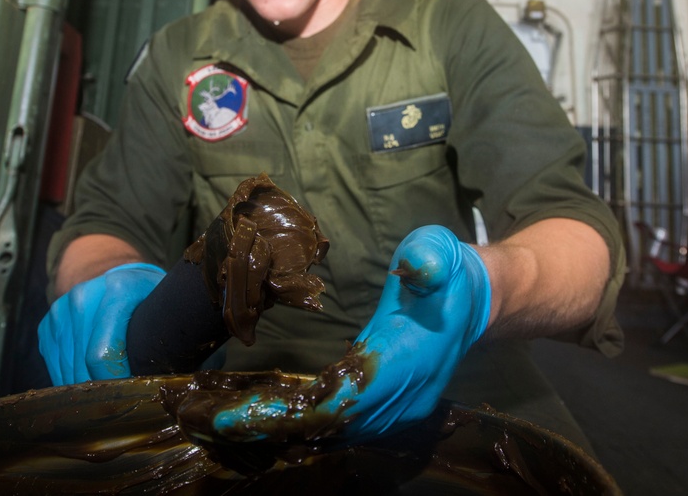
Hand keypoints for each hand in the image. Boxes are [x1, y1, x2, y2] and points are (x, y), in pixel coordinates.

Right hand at [38, 263, 164, 385]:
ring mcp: (60, 311)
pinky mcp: (47, 325)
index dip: (115, 381)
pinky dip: (70, 379)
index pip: (102, 354)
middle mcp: (83, 298)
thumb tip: (166, 378)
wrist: (118, 276)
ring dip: (84, 387)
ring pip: (66, 370)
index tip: (129, 392)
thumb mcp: (164, 308)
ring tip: (106, 394)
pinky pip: (55, 366)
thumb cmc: (148, 298)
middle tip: (120, 398)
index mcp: (117, 290)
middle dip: (101, 388)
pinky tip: (89, 380)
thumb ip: (163, 335)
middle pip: (82, 366)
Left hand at [201, 225, 490, 441]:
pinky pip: (342, 428)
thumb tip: (414, 265)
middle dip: (270, 427)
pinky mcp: (392, 410)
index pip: (344, 400)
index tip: (234, 415)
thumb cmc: (450, 273)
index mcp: (408, 361)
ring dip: (281, 431)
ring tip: (225, 422)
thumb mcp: (440, 253)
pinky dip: (303, 427)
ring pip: (334, 435)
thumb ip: (428, 257)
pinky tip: (267, 419)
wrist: (477, 304)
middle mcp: (404, 398)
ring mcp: (400, 410)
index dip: (289, 414)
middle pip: (329, 428)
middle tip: (210, 420)